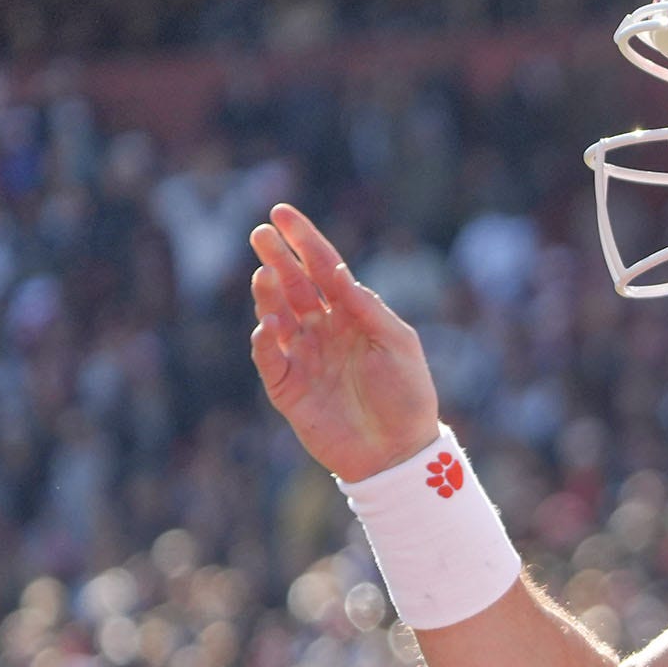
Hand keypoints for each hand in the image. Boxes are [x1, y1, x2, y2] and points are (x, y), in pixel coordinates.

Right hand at [248, 203, 442, 481]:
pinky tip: (268, 327)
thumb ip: (367, 309)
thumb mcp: (398, 345)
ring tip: (266, 275)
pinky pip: (266, 358)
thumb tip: (338, 273)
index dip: (304, 240)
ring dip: (268, 295)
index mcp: (353, 315)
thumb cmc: (407, 396)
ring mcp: (302, 356)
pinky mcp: (287, 387)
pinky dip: (263, 341)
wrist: (398, 452)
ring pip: (276, 316)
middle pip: (294, 285)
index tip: (282, 213)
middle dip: (277, 258)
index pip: (324, 268)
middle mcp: (323, 330)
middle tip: (260, 233)